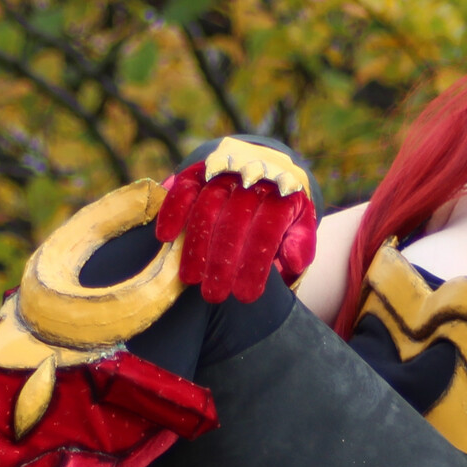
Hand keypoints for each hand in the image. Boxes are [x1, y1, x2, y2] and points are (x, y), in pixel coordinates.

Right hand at [155, 137, 316, 302]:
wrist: (267, 170)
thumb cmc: (282, 212)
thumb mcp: (301, 226)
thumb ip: (300, 244)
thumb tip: (292, 262)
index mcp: (282, 196)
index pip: (267, 231)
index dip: (255, 264)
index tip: (245, 296)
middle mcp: (252, 180)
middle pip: (234, 222)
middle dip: (222, 261)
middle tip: (213, 295)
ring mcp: (225, 173)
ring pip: (207, 207)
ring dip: (196, 244)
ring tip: (189, 278)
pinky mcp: (200, 171)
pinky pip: (184, 188)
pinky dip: (173, 210)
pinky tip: (165, 237)